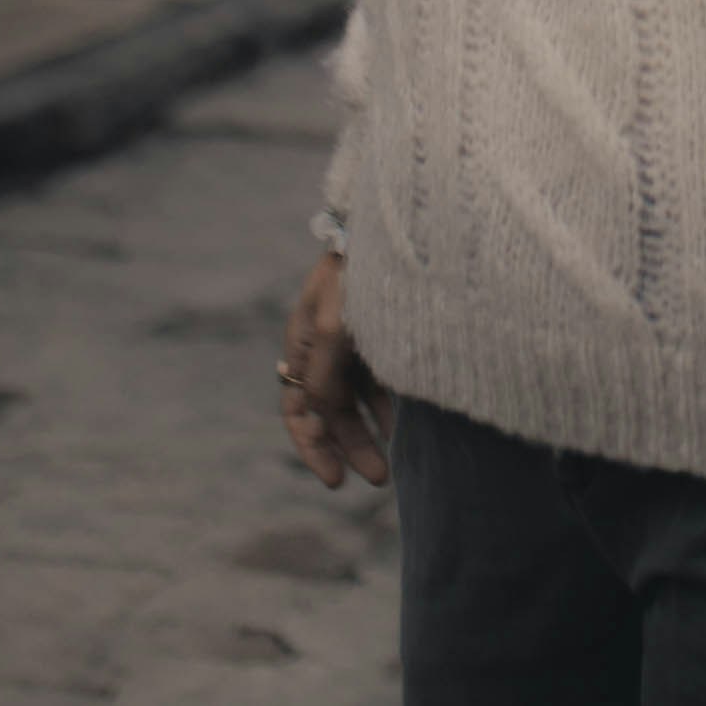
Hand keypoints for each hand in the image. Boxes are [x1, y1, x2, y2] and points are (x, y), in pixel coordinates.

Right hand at [277, 249, 389, 492]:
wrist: (394, 224)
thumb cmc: (356, 273)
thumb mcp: (333, 327)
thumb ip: (323, 375)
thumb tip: (319, 414)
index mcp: (302, 345)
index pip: (299, 411)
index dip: (313, 447)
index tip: (336, 480)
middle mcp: (324, 347)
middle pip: (331, 410)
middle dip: (352, 446)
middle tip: (380, 478)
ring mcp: (353, 340)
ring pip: (358, 399)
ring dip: (373, 430)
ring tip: (396, 458)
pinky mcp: (382, 332)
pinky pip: (381, 378)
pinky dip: (390, 403)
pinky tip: (406, 423)